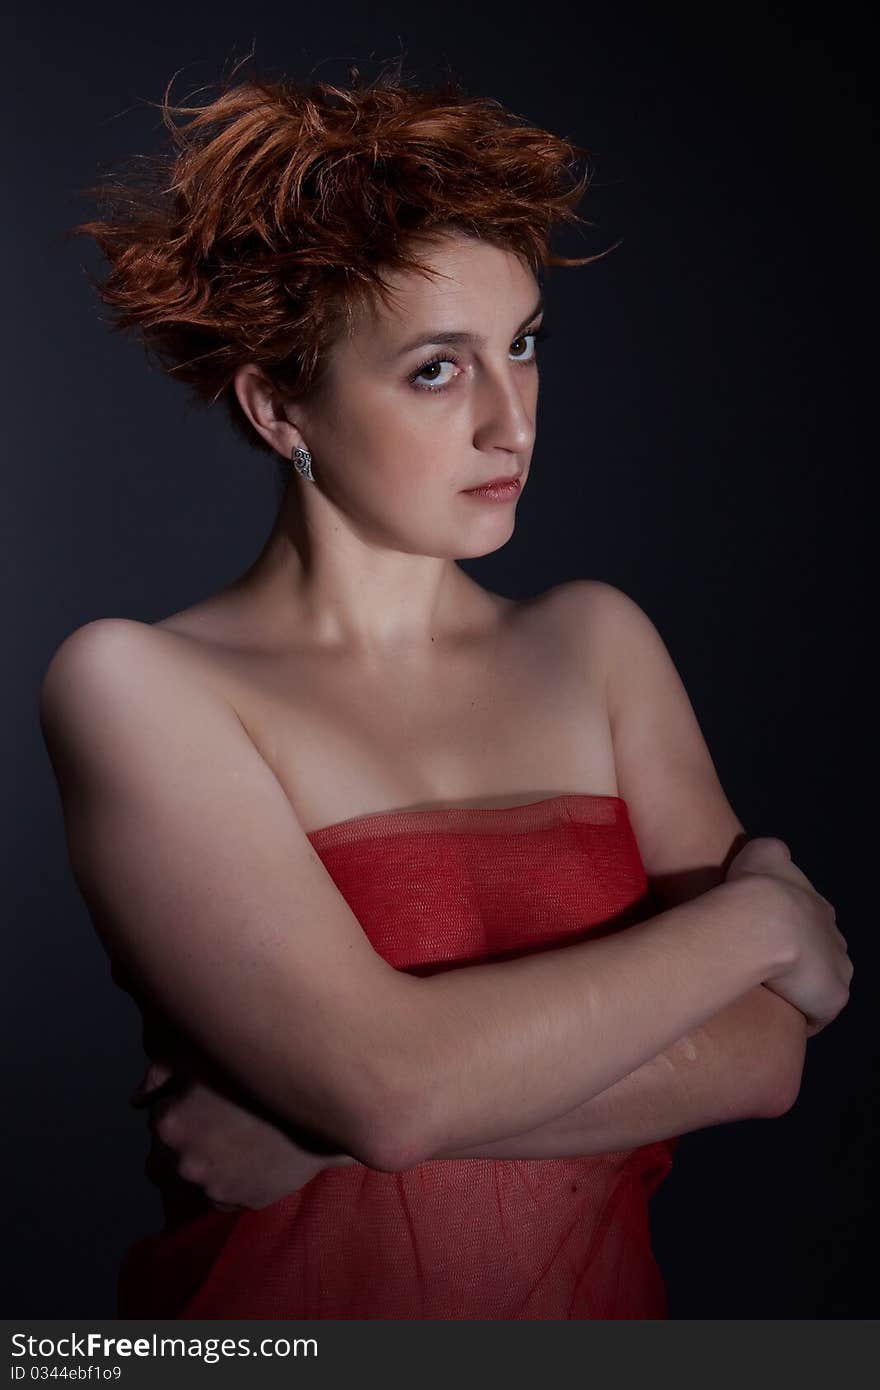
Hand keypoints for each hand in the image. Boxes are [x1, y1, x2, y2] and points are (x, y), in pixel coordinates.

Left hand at [131, 1058, 357, 1210]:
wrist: (323, 1102)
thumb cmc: (262, 1069)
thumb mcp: (206, 1056)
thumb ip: (161, 1073)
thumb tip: (136, 1098)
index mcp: (170, 1126)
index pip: (156, 1123)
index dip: (178, 1108)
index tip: (201, 1100)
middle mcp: (185, 1164)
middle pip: (165, 1160)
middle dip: (184, 1143)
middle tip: (214, 1123)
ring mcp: (214, 1188)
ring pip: (195, 1180)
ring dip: (206, 1164)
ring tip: (235, 1139)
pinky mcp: (243, 1202)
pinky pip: (225, 1195)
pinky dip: (232, 1180)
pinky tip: (252, 1155)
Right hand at [724, 837, 852, 1038]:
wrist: (763, 922)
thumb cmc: (757, 888)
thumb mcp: (763, 852)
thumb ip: (773, 853)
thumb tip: (776, 855)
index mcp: (819, 909)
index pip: (812, 923)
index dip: (791, 932)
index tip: (767, 939)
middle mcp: (836, 938)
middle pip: (823, 955)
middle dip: (803, 962)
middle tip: (768, 968)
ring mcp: (839, 970)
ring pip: (823, 984)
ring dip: (804, 990)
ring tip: (772, 995)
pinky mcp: (833, 999)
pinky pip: (818, 1014)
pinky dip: (801, 1015)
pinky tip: (778, 1015)